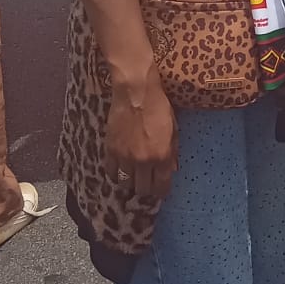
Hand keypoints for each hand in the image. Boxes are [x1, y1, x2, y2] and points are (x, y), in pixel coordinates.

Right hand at [104, 74, 177, 198]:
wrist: (136, 92)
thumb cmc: (159, 107)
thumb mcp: (174, 129)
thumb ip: (172, 152)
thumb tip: (171, 169)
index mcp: (162, 156)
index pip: (161, 187)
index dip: (162, 191)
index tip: (161, 189)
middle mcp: (143, 160)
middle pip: (142, 189)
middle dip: (146, 188)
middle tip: (147, 182)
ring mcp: (125, 156)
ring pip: (125, 184)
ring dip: (131, 182)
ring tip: (134, 176)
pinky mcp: (110, 150)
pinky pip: (111, 172)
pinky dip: (116, 173)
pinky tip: (121, 169)